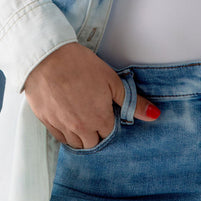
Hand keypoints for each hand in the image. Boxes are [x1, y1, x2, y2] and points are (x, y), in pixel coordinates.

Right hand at [24, 42, 159, 148]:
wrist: (45, 57)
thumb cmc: (79, 65)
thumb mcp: (110, 80)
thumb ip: (132, 101)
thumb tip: (155, 115)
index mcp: (99, 119)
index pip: (110, 133)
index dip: (110, 121)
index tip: (106, 109)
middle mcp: (81, 128)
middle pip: (93, 142)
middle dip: (96, 131)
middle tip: (93, 112)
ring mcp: (62, 126)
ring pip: (76, 143)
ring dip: (81, 134)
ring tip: (80, 115)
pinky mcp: (46, 122)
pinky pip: (59, 137)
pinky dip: (65, 132)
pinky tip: (67, 117)